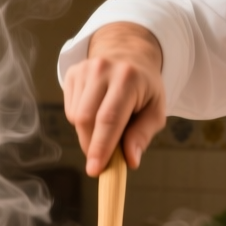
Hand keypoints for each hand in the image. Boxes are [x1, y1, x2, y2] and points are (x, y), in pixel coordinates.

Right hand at [62, 22, 168, 175]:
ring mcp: (84, 69)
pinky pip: (70, 110)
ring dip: (88, 133)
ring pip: (76, 117)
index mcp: (128, 78)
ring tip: (107, 126)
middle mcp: (103, 70)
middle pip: (87, 120)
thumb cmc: (144, 88)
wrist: (128, 54)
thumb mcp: (156, 110)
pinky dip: (82, 121)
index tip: (94, 170)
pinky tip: (97, 111)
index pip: (109, 119)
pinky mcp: (72, 73)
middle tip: (102, 159)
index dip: (101, 147)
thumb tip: (130, 161)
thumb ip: (143, 135)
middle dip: (92, 146)